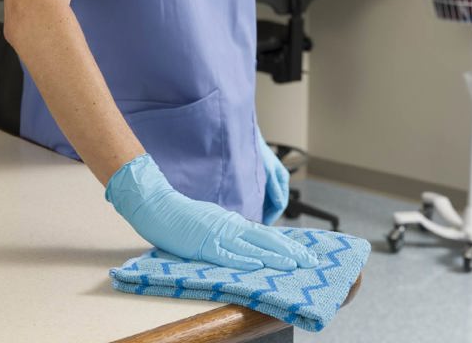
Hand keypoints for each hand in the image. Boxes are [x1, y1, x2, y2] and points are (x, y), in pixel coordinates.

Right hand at [106, 154, 316, 270]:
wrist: (159, 206)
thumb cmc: (185, 217)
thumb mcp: (215, 222)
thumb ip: (233, 233)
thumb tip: (252, 245)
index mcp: (235, 223)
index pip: (268, 235)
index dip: (289, 245)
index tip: (306, 254)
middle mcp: (232, 227)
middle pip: (268, 239)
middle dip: (291, 251)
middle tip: (311, 261)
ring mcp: (219, 236)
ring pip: (252, 247)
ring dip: (274, 257)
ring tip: (294, 264)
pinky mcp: (204, 245)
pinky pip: (227, 254)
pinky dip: (243, 260)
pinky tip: (257, 265)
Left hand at [257, 128, 289, 225]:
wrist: (245, 140)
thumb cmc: (258, 153)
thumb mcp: (268, 172)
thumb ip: (274, 189)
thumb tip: (280, 206)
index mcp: (282, 179)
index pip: (281, 203)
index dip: (273, 215)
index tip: (263, 223)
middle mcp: (277, 181)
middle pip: (275, 203)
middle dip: (267, 213)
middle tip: (256, 222)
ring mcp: (268, 181)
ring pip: (267, 200)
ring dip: (261, 208)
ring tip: (251, 215)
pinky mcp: (260, 180)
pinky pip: (261, 195)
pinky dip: (256, 202)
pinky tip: (248, 205)